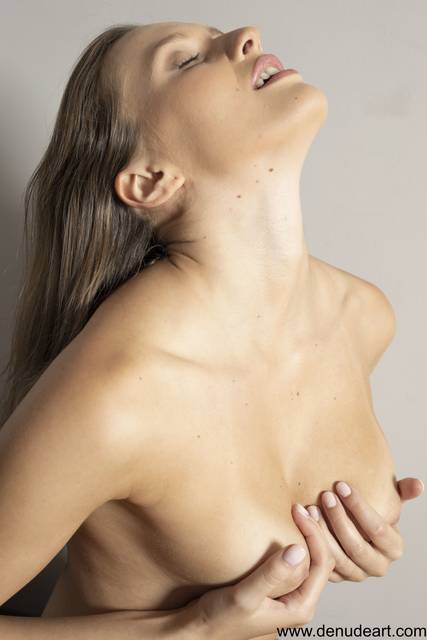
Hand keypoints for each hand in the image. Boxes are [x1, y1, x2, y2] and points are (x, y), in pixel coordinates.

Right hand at [187, 506, 333, 639]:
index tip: (298, 512)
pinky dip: (293, 541)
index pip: (322, 564)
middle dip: (314, 532)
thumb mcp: (244, 595)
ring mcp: (289, 595)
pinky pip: (294, 561)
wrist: (199, 628)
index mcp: (300, 607)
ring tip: (298, 512)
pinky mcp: (277, 587)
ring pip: (309, 560)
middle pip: (320, 560)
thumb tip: (298, 549)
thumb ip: (271, 574)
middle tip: (300, 507)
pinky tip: (284, 527)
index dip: (314, 535)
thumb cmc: (219, 618)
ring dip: (306, 536)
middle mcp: (299, 602)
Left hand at [306, 477, 423, 581]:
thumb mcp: (388, 501)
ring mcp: (355, 574)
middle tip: (324, 496)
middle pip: (356, 546)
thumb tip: (418, 484)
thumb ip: (401, 493)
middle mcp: (377, 566)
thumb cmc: (369, 512)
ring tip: (308, 508)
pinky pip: (322, 566)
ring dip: (321, 533)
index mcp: (393, 548)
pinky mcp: (336, 578)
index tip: (341, 485)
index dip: (358, 506)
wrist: (353, 531)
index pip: (377, 528)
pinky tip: (300, 525)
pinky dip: (310, 546)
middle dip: (338, 519)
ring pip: (337, 559)